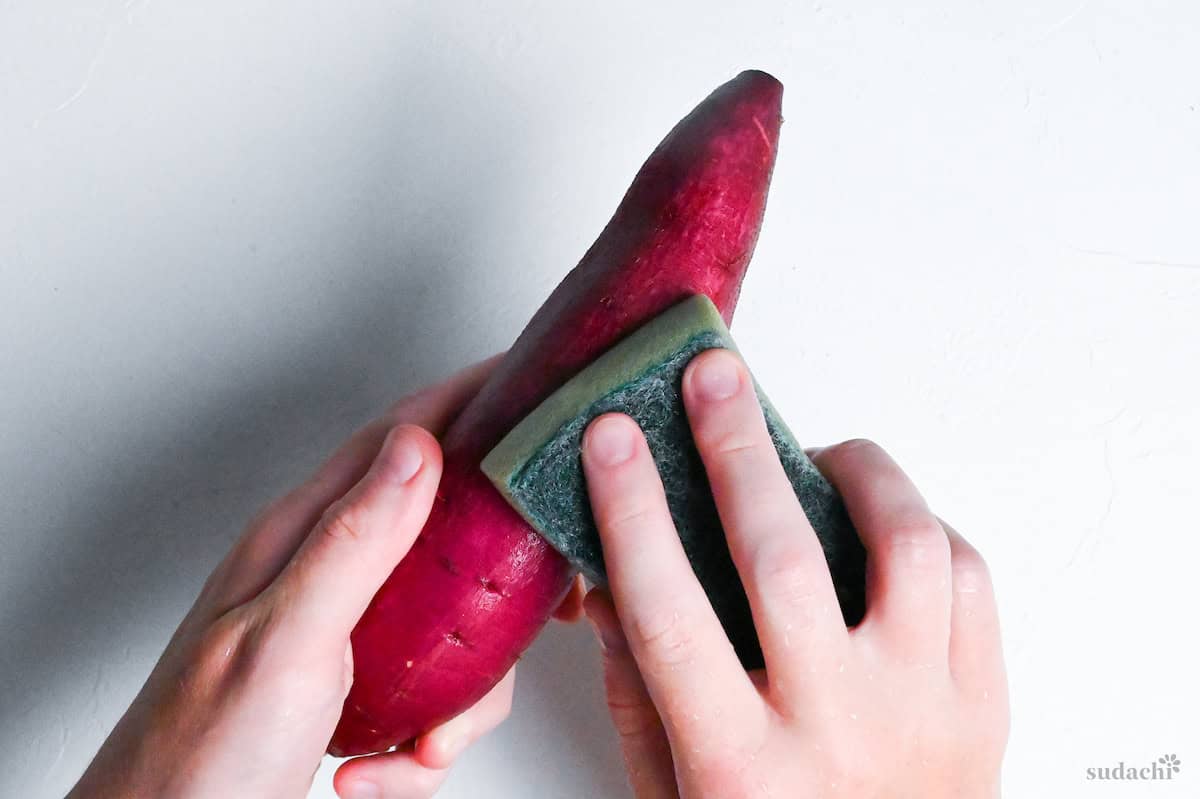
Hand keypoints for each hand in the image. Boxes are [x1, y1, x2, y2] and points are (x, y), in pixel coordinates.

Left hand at [71, 356, 585, 798]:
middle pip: (445, 532)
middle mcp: (327, 575)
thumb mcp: (287, 638)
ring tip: (428, 743)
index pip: (398, 439)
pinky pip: (429, 696)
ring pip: (451, 626)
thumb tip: (417, 447)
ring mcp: (343, 635)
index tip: (527, 380)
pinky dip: (425, 743)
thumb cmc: (196, 756)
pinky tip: (384, 768)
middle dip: (496, 580)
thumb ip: (354, 539)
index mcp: (303, 539)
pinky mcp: (354, 690)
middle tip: (545, 598)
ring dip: (461, 698)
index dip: (467, 399)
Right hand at [580, 349, 1007, 798]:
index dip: (632, 511)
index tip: (608, 439)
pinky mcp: (985, 701)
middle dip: (736, 449)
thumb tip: (611, 578)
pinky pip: (967, 578)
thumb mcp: (674, 795)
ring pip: (904, 549)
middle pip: (783, 558)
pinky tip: (883, 523)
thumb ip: (637, 692)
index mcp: (739, 766)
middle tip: (714, 380)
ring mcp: (924, 712)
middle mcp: (837, 731)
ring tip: (824, 449)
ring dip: (860, 474)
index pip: (668, 612)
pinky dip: (923, 528)